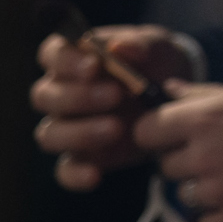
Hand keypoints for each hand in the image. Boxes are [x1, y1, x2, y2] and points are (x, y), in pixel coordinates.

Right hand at [31, 25, 192, 189]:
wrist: (178, 100)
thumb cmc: (159, 65)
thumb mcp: (159, 47)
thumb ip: (140, 45)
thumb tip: (118, 46)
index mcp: (73, 59)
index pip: (51, 54)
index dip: (64, 60)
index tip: (94, 65)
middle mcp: (61, 94)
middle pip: (44, 97)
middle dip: (76, 97)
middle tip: (115, 96)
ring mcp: (67, 128)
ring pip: (49, 134)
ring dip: (78, 133)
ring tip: (117, 130)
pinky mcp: (81, 157)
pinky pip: (64, 170)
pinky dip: (76, 175)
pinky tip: (96, 176)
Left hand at [136, 80, 222, 221]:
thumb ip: (207, 96)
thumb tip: (170, 90)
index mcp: (205, 118)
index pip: (145, 132)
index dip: (157, 136)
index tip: (173, 138)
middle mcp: (204, 155)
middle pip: (165, 168)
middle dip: (188, 163)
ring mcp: (220, 191)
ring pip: (186, 196)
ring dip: (208, 190)